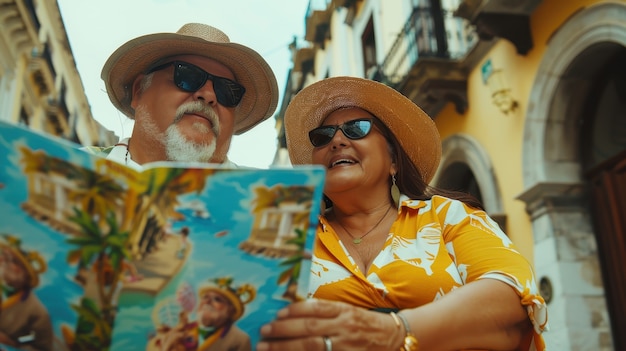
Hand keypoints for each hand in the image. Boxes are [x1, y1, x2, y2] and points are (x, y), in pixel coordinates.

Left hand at [257, 299, 402, 350]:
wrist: (395, 338)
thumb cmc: (367, 325)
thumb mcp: (349, 312)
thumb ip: (326, 312)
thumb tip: (294, 312)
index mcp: (345, 311)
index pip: (315, 308)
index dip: (294, 310)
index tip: (277, 313)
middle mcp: (345, 327)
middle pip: (309, 328)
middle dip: (283, 330)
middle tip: (264, 331)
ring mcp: (346, 346)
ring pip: (311, 346)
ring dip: (286, 347)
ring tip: (266, 347)